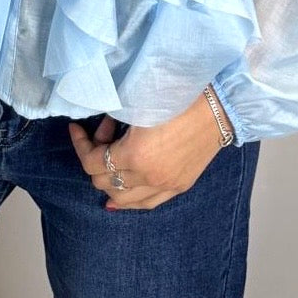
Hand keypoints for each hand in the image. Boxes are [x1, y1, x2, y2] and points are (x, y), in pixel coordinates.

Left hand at [68, 91, 231, 210]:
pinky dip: (129, 197)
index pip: (92, 163)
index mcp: (135, 155)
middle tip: (106, 130)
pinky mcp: (180, 187)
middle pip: (103, 182)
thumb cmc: (179, 94)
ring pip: (123, 199)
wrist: (220, 103)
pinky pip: (146, 203)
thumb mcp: (139, 102)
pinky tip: (123, 188)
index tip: (77, 128)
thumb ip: (114, 120)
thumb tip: (99, 129)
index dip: (80, 144)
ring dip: (111, 178)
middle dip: (96, 156)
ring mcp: (166, 186)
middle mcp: (149, 177)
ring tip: (115, 154)